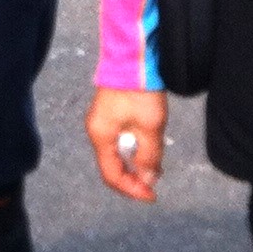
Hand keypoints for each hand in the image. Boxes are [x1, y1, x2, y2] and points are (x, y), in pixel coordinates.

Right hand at [87, 88, 167, 202]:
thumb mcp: (150, 126)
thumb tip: (148, 180)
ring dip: (134, 165)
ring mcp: (102, 121)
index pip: (112, 175)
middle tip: (155, 184)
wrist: (134, 56)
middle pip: (112, 166)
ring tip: (156, 168)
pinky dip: (133, 150)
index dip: (132, 189)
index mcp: (101, 136)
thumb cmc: (139, 90)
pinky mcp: (110, 113)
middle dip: (133, 179)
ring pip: (116, 154)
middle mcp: (97, 131)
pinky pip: (119, 141)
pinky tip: (148, 149)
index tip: (152, 195)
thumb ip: (148, 156)